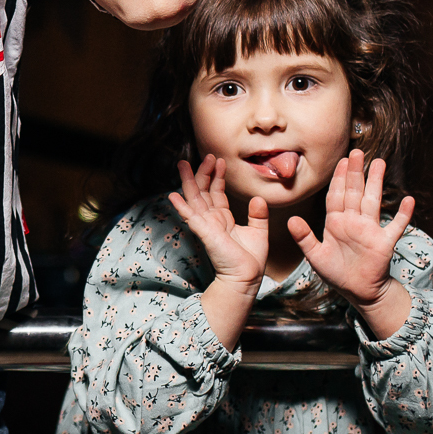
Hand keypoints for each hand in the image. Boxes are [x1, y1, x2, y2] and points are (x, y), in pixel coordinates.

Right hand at [167, 155, 268, 291]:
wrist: (246, 278)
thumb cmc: (250, 260)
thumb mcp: (259, 232)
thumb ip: (258, 215)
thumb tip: (258, 198)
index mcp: (223, 218)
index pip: (216, 192)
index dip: (217, 176)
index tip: (219, 161)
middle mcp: (212, 220)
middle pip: (202, 191)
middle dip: (202, 173)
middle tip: (205, 155)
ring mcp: (206, 226)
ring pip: (194, 199)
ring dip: (188, 181)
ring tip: (182, 164)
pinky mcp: (204, 233)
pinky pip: (191, 217)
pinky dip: (182, 206)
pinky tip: (173, 195)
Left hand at [287, 150, 416, 306]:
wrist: (358, 292)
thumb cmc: (336, 273)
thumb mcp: (315, 256)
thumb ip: (304, 237)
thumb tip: (290, 220)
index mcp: (336, 223)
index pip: (336, 195)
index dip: (338, 179)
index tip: (341, 161)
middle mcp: (353, 222)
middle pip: (354, 192)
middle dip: (355, 172)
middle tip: (357, 152)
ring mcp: (370, 230)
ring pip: (373, 201)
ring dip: (376, 182)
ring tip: (379, 163)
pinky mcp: (384, 242)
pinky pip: (395, 226)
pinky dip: (403, 214)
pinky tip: (409, 200)